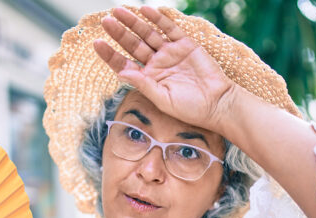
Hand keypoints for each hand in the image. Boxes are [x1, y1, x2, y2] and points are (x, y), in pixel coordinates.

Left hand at [93, 6, 236, 132]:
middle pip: (133, 45)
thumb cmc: (190, 109)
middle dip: (119, 33)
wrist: (217, 103)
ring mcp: (171, 53)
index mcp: (148, 79)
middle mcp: (157, 64)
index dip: (110, 54)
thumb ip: (143, 84)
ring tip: (119, 11)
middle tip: (105, 21)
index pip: (124, 64)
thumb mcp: (162, 99)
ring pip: (148, 34)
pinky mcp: (186, 45)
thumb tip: (121, 72)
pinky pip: (169, 28)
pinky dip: (158, 19)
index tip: (97, 43)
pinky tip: (146, 10)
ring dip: (134, 22)